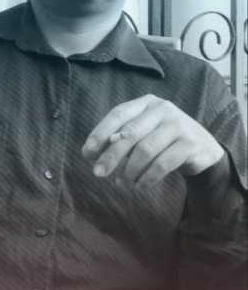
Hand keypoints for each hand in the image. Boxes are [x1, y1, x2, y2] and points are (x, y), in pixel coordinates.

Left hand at [81, 94, 224, 187]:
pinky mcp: (190, 144)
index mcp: (146, 103)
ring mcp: (178, 125)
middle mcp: (163, 109)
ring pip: (145, 150)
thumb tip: (89, 153)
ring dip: (129, 170)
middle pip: (130, 133)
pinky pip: (162, 164)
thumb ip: (118, 139)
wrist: (202, 149)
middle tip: (98, 173)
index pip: (118, 113)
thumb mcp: (141, 134)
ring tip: (122, 183)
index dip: (101, 132)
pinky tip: (138, 185)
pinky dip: (146, 178)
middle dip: (111, 156)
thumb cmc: (162, 141)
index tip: (87, 151)